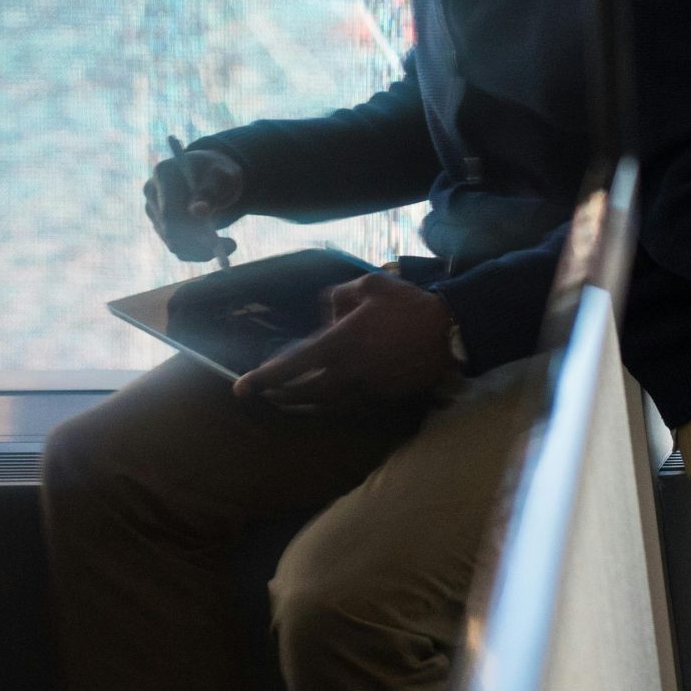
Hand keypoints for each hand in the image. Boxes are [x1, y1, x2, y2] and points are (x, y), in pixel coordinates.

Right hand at [143, 148, 243, 260]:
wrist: (212, 176)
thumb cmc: (219, 173)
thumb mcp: (223, 176)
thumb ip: (211, 190)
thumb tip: (198, 212)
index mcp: (164, 173)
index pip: (168, 210)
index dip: (189, 229)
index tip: (214, 242)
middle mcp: (152, 192)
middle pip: (168, 229)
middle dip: (198, 243)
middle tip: (231, 246)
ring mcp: (154, 211)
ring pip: (174, 242)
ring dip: (202, 250)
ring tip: (230, 245)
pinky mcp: (160, 226)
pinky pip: (178, 248)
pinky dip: (199, 253)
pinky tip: (219, 247)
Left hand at [234, 273, 457, 410]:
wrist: (449, 332)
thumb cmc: (407, 305)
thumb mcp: (368, 284)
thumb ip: (338, 296)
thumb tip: (326, 313)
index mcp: (340, 344)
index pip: (291, 366)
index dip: (263, 378)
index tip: (241, 388)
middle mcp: (347, 373)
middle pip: (302, 394)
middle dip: (279, 396)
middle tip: (264, 394)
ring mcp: (365, 390)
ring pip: (323, 405)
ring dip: (302, 404)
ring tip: (288, 399)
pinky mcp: (381, 399)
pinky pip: (346, 406)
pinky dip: (329, 404)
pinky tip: (324, 398)